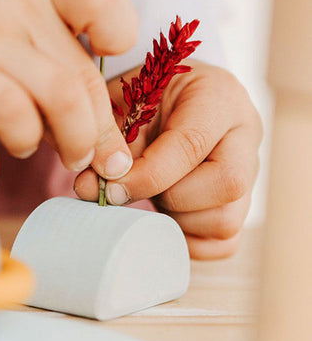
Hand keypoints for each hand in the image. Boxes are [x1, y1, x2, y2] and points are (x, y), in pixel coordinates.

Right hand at [0, 0, 137, 177]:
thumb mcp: (7, 11)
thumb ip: (49, 49)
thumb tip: (90, 119)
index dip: (119, 35)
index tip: (109, 66)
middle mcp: (17, 7)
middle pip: (85, 74)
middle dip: (103, 130)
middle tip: (102, 159)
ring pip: (59, 96)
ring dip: (75, 141)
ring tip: (68, 158)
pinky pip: (11, 110)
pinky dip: (25, 137)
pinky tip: (17, 145)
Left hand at [74, 61, 262, 258]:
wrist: (165, 98)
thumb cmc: (143, 99)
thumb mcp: (124, 104)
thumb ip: (109, 143)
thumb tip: (89, 189)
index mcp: (218, 97)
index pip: (192, 145)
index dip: (147, 175)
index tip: (111, 188)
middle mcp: (245, 135)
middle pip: (226, 185)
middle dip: (168, 197)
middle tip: (134, 189)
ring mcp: (251, 173)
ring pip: (226, 220)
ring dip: (175, 220)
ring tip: (150, 196)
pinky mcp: (242, 205)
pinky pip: (223, 243)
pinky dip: (186, 239)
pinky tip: (162, 215)